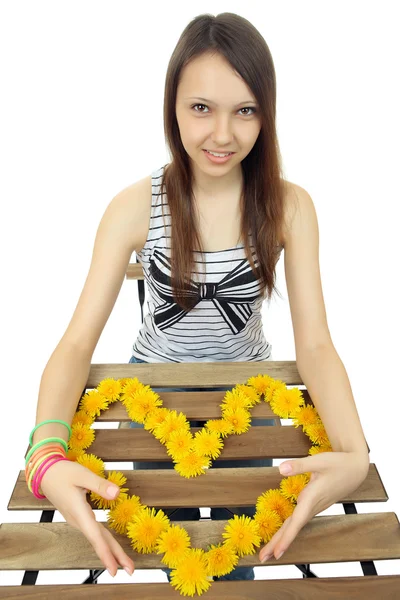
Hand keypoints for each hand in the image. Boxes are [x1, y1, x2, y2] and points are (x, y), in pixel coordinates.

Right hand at [40, 458, 134, 576]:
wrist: (45, 474)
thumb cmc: (63, 473)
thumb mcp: (82, 475)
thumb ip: (99, 484)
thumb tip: (116, 493)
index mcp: (78, 511)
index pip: (95, 535)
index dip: (105, 552)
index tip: (114, 568)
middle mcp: (78, 520)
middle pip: (99, 540)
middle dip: (114, 556)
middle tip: (131, 571)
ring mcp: (78, 520)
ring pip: (97, 537)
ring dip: (111, 550)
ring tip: (124, 563)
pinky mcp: (79, 517)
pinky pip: (94, 532)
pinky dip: (104, 541)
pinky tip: (110, 547)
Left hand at [259, 451, 368, 561]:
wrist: (355, 470)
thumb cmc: (338, 464)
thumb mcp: (319, 461)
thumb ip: (299, 465)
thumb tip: (280, 469)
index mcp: (312, 497)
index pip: (297, 522)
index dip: (286, 538)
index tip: (276, 553)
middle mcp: (312, 506)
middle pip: (292, 528)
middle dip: (277, 543)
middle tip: (262, 558)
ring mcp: (314, 508)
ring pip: (295, 525)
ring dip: (281, 538)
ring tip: (268, 551)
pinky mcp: (314, 505)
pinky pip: (298, 520)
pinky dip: (288, 529)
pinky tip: (281, 534)